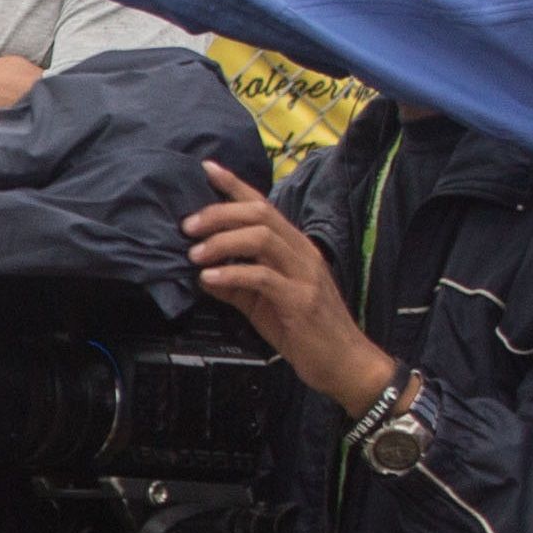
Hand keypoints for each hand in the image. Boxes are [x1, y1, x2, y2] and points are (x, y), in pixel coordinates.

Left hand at [184, 162, 392, 408]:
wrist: (344, 364)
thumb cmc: (305, 332)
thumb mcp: (263, 304)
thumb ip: (236, 285)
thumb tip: (201, 272)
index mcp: (295, 248)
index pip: (263, 206)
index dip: (234, 185)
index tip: (206, 168)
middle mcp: (302, 253)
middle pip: (259, 215)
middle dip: (219, 214)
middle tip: (187, 227)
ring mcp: (304, 274)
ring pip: (262, 238)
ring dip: (222, 241)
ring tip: (194, 255)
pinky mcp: (301, 300)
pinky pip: (263, 277)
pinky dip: (232, 274)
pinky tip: (209, 279)